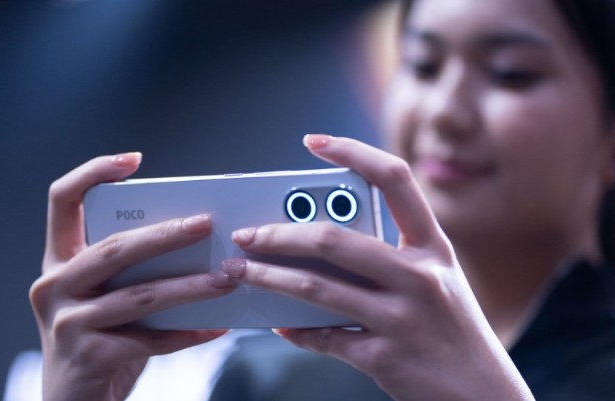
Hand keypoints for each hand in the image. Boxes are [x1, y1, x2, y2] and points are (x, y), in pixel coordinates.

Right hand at [30, 153, 236, 400]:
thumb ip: (133, 270)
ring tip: (228, 277)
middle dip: (166, 234)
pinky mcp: (88, 356)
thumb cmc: (99, 338)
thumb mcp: (105, 296)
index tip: (133, 160)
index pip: (62, 200)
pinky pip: (151, 339)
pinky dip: (189, 332)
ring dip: (191, 286)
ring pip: (141, 296)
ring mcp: (67, 323)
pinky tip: (218, 326)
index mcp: (60, 260)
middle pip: (115, 248)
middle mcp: (54, 285)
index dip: (93, 173)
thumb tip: (198, 242)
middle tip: (207, 224)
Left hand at [220, 135, 532, 400]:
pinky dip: (294, 328)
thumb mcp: (435, 281)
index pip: (394, 179)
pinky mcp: (383, 357)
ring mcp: (401, 318)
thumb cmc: (451, 328)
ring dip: (267, 277)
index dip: (353, 152)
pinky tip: (276, 322)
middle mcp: (419, 276)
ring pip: (316, 287)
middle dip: (279, 234)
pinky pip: (323, 337)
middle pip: (334, 239)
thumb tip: (316, 244)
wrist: (484, 394)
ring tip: (238, 271)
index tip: (314, 142)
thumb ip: (388, 257)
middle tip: (246, 234)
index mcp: (433, 247)